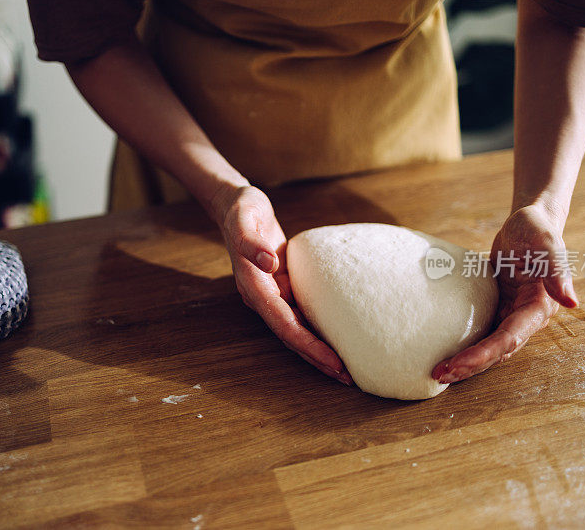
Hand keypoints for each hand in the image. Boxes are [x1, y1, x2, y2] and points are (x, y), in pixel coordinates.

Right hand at [212, 185, 352, 384]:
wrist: (236, 207)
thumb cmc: (242, 211)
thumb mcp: (244, 219)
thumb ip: (252, 241)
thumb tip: (268, 262)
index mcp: (254, 287)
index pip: (284, 324)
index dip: (308, 345)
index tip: (333, 361)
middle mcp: (263, 297)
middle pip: (292, 337)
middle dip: (317, 358)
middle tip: (347, 377)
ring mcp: (274, 295)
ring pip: (298, 330)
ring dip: (319, 351)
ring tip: (346, 369)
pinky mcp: (284, 288)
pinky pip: (302, 315)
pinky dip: (318, 330)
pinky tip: (337, 339)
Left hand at [432, 202, 578, 382]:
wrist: (526, 224)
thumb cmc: (536, 230)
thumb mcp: (546, 243)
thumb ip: (558, 270)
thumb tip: (572, 301)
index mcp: (539, 308)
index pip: (509, 338)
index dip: (484, 354)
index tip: (458, 366)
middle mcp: (526, 318)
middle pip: (497, 351)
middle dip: (470, 366)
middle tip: (439, 375)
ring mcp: (510, 316)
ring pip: (489, 347)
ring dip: (466, 362)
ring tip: (438, 373)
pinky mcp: (497, 311)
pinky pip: (481, 334)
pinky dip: (465, 346)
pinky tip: (444, 354)